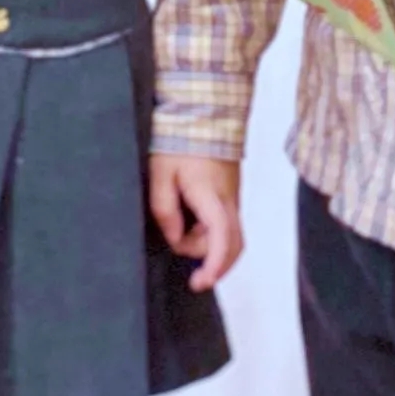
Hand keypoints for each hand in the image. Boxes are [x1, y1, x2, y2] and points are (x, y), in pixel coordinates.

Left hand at [148, 152, 243, 290]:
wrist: (204, 112)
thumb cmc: (179, 140)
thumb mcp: (160, 173)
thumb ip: (165, 209)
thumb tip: (176, 238)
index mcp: (211, 195)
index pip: (221, 238)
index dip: (214, 266)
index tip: (200, 282)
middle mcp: (229, 200)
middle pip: (233, 245)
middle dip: (211, 261)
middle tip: (188, 266)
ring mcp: (233, 197)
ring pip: (229, 236)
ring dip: (206, 243)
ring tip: (178, 227)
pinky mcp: (231, 194)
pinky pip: (226, 224)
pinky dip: (209, 232)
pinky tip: (189, 219)